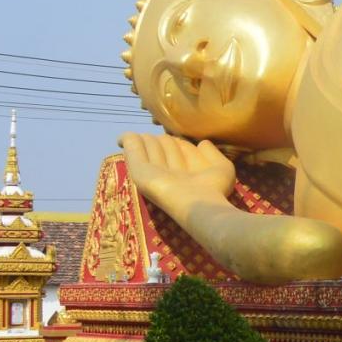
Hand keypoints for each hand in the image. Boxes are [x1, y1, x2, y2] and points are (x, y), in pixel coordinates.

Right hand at [120, 132, 235, 211]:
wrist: (199, 204)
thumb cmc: (214, 189)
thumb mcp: (220, 167)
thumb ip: (212, 153)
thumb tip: (201, 142)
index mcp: (186, 170)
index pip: (178, 146)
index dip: (178, 140)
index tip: (178, 138)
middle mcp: (168, 170)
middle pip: (161, 144)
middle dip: (162, 139)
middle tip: (161, 138)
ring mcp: (153, 172)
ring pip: (147, 145)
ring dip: (146, 139)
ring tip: (144, 137)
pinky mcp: (140, 173)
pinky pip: (133, 151)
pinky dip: (128, 141)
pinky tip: (121, 138)